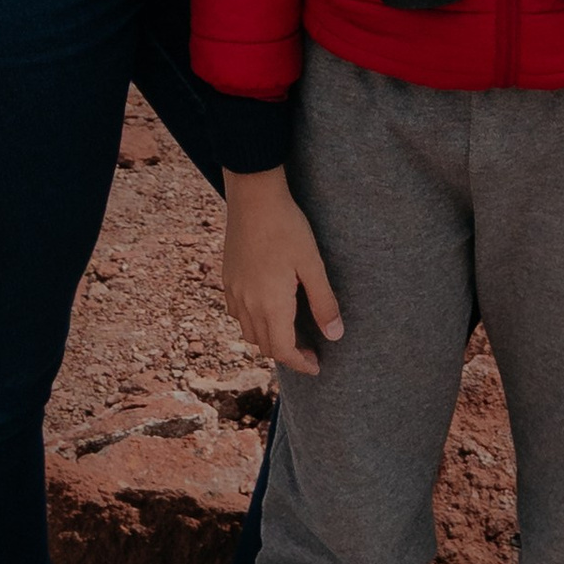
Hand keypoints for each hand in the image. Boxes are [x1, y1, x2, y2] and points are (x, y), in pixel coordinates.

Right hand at [222, 166, 342, 376]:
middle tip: (310, 349)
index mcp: (270, 305)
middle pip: (265, 345)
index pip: (283, 350)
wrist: (253, 197)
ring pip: (248, 332)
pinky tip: (266, 309)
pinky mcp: (228, 279)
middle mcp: (247, 304)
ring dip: (268, 339)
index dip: (301, 363)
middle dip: (287, 354)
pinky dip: (252, 322)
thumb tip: (335, 335)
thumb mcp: (312, 264)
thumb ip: (324, 302)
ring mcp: (234, 292)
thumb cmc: (287, 227)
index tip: (317, 366)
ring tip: (289, 332)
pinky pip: (236, 313)